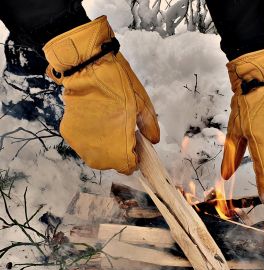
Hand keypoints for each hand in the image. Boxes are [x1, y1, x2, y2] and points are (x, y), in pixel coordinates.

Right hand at [43, 15, 159, 173]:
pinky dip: (90, 140)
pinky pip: (82, 144)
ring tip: (108, 131)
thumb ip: (149, 127)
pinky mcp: (69, 132)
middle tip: (121, 138)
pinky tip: (95, 125)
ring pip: (94, 157)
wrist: (88, 66)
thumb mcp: (142, 104)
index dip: (133, 160)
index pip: (127, 166)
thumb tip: (152, 141)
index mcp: (119, 144)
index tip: (134, 149)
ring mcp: (81, 142)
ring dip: (103, 150)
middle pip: (110, 164)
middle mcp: (98, 149)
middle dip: (118, 156)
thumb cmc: (120, 85)